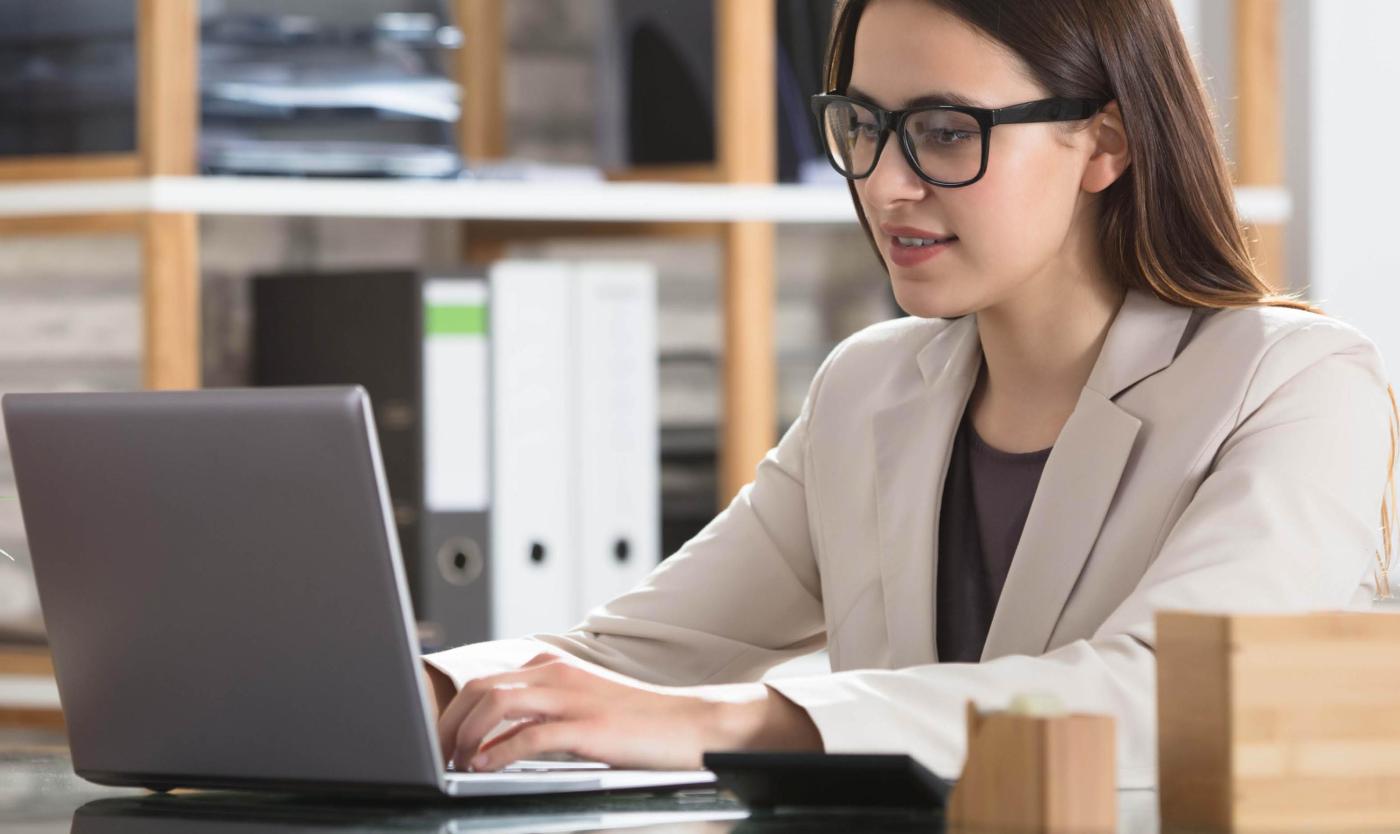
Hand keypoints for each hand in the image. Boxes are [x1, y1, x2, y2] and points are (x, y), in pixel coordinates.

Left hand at [435, 652, 821, 771]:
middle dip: (450, 724)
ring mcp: (571, 697)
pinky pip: (527, 736)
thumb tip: (491, 739)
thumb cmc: (635, 721)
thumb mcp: (579, 706)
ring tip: (455, 763)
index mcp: (552, 665)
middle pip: (480, 689)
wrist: (689, 723)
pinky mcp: (586, 727)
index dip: (453, 711)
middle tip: (438, 755)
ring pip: (496, 704)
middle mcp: (556, 673)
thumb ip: (538, 712)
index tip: (439, 740)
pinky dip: (497, 752)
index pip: (484, 681)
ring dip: (466, 736)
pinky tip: (485, 767)